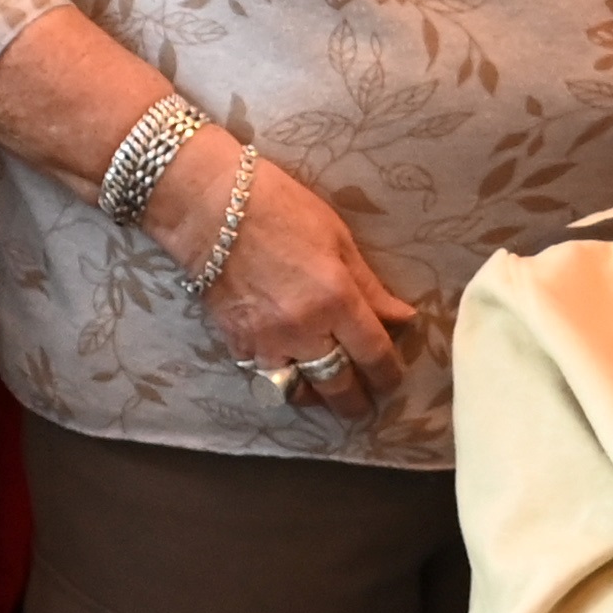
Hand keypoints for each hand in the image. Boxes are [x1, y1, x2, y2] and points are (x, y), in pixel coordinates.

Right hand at [172, 133, 428, 420]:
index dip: (388, 376)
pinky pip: (265, 378)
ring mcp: (267, 342)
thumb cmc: (281, 208)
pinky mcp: (236, 343)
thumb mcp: (338, 239)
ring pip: (299, 393)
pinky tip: (288, 372)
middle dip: (357, 402)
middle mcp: (305, 330)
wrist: (209, 207)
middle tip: (364, 405)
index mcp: (337, 300)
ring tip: (325, 394)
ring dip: (317, 398)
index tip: (391, 381)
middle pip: (339, 386)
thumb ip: (371, 287)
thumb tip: (403, 318)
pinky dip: (281, 380)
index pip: (374, 355)